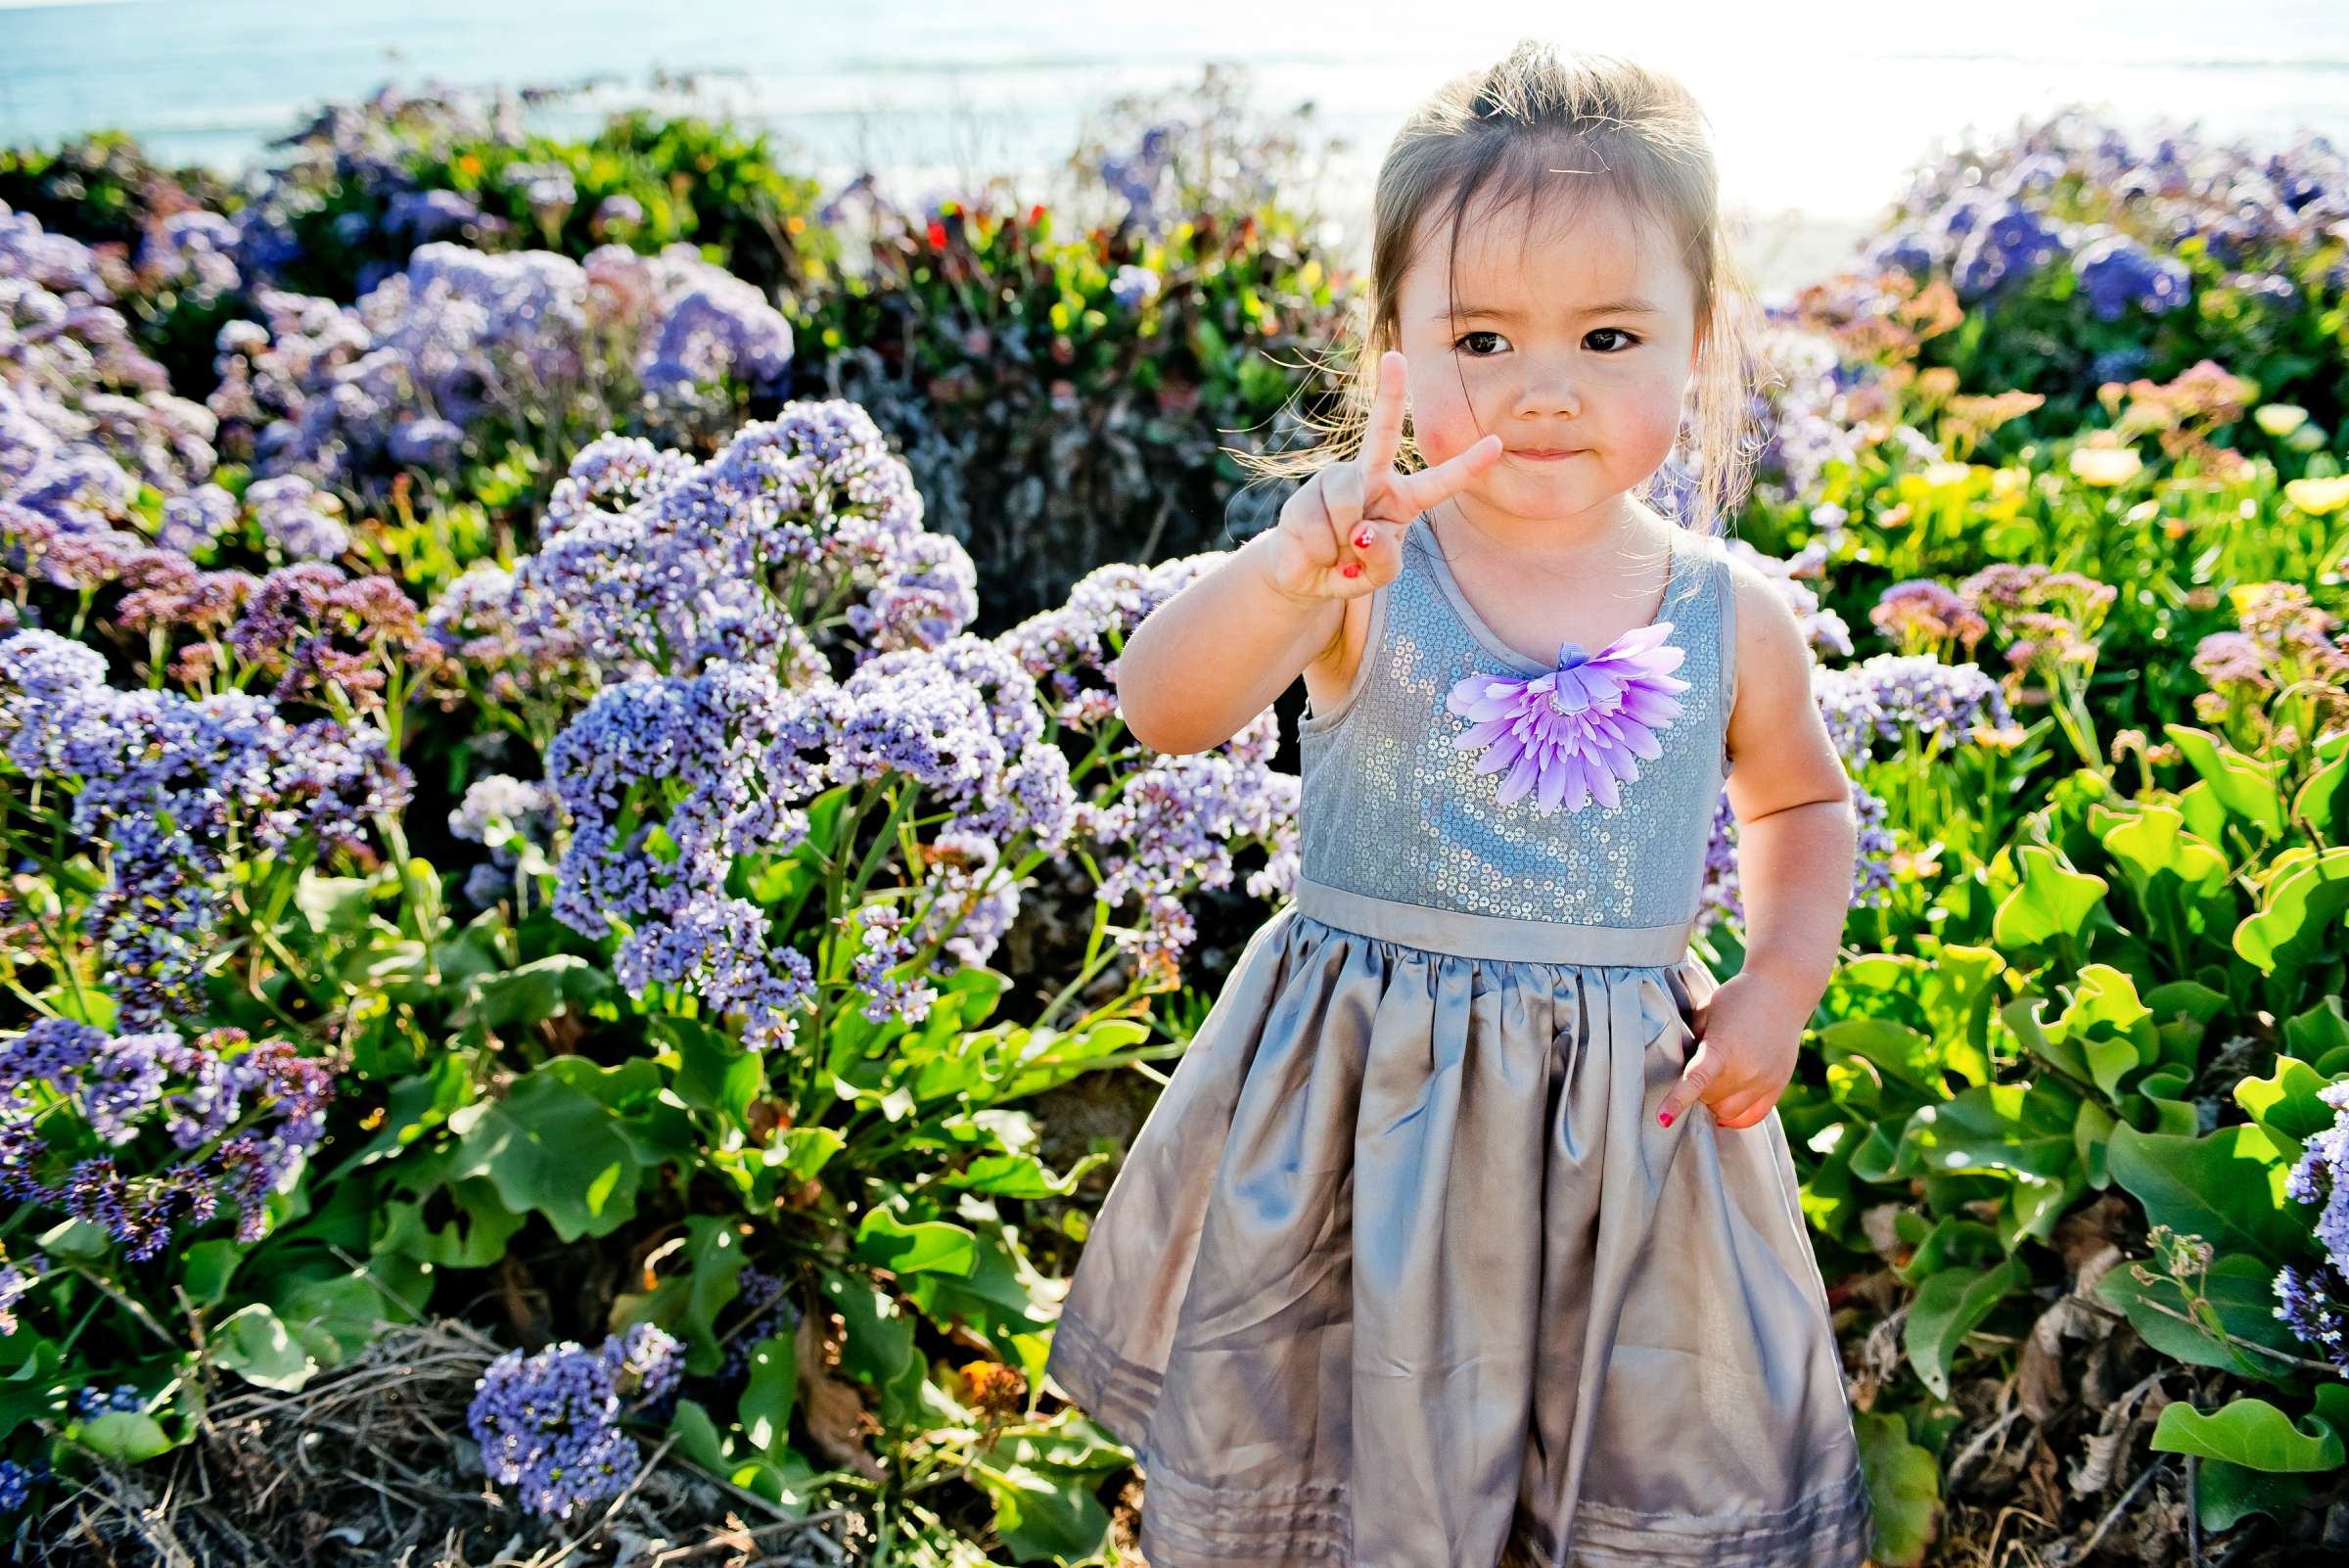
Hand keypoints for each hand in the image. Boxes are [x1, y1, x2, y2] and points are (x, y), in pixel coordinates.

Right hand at [1256, 349, 1502, 604]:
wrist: (1304, 577)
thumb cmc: (1351, 569)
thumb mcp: (1380, 575)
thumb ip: (1384, 557)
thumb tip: (1361, 530)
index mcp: (1402, 498)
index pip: (1440, 481)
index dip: (1468, 464)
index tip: (1497, 442)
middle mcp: (1369, 479)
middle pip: (1382, 433)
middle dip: (1389, 395)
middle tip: (1396, 357)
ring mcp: (1334, 483)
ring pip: (1347, 506)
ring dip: (1342, 544)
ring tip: (1337, 554)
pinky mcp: (1303, 498)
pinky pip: (1318, 528)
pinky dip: (1320, 552)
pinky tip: (1316, 552)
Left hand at [1656, 968, 1807, 1129]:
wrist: (1780, 991)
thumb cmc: (1735, 999)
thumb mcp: (1704, 1013)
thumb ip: (1692, 1043)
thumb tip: (1678, 1069)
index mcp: (1721, 1048)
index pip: (1696, 1081)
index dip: (1677, 1100)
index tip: (1662, 1119)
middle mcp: (1746, 1069)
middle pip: (1708, 1100)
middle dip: (1697, 1091)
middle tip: (1698, 1070)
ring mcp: (1764, 1080)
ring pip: (1728, 1113)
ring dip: (1715, 1103)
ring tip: (1713, 1083)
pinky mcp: (1778, 1086)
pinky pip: (1753, 1117)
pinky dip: (1736, 1118)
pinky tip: (1724, 1111)